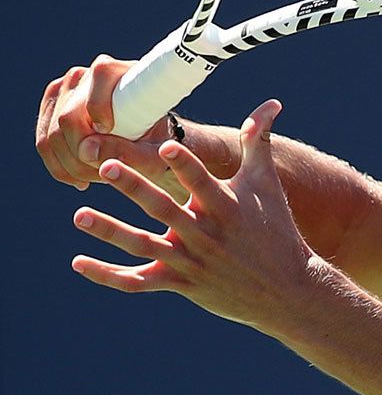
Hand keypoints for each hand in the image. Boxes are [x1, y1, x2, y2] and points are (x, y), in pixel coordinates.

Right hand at [35, 55, 179, 194]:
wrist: (149, 137)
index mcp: (116, 74)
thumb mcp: (154, 154)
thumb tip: (88, 152)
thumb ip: (129, 153)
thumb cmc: (158, 142)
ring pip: (51, 135)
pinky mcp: (52, 107)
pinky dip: (60, 168)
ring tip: (97, 178)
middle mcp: (84, 75)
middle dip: (83, 157)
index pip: (93, 98)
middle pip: (67, 120)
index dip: (97, 128)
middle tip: (105, 175)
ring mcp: (63, 89)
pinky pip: (44, 142)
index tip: (113, 147)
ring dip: (72, 166)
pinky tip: (81, 179)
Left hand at [71, 100, 319, 332]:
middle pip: (163, 209)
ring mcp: (191, 262)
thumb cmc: (276, 230)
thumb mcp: (267, 185)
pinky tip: (78, 262)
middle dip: (134, 187)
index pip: (202, 181)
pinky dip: (108, 275)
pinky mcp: (182, 284)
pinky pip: (139, 282)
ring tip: (79, 214)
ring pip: (143, 246)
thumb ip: (258, 142)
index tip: (168, 144)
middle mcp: (206, 234)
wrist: (288, 291)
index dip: (186, 164)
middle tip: (105, 166)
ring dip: (110, 232)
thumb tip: (270, 104)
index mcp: (226, 207)